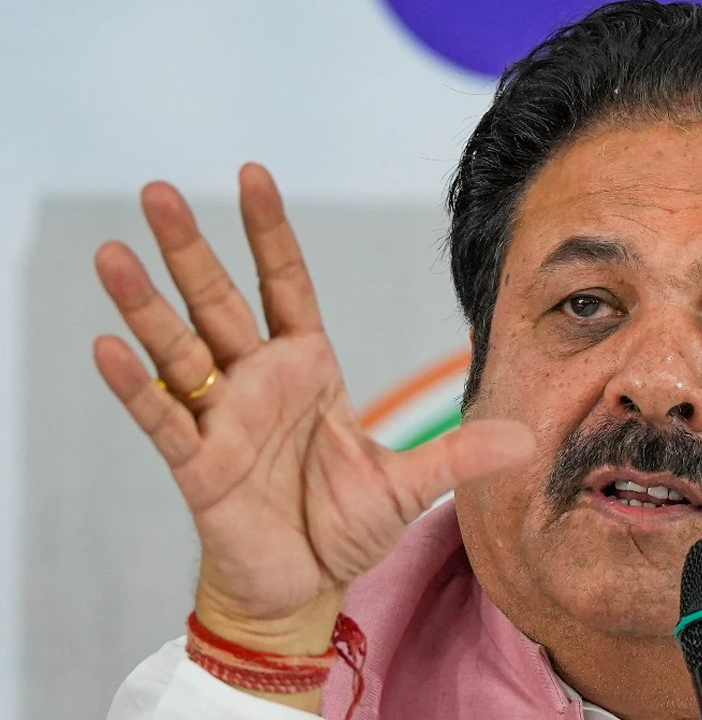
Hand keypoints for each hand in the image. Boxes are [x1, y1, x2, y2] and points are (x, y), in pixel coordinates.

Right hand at [93, 164, 532, 657]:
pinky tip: (106, 346)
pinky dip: (134, 385)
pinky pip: (161, 418)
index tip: (251, 174)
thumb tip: (525, 439)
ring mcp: (223, 420)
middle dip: (191, 249)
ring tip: (112, 253)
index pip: (286, 285)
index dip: (270, 233)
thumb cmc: (344, 527)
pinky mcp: (197, 465)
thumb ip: (457, 454)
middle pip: (220, 302)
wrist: (302, 587)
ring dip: (145, 305)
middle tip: (158, 190)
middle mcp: (259, 383)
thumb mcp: (408, 485)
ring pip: (178, 350)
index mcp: (309, 371)